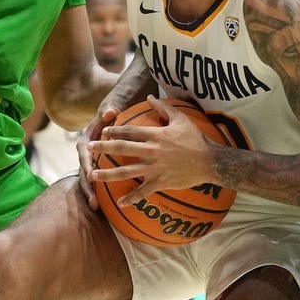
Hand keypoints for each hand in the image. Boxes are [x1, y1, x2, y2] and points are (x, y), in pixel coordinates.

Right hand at [77, 99, 129, 206]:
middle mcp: (85, 154)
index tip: (90, 176)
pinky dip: (100, 190)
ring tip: (96, 207)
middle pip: (84, 172)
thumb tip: (110, 112)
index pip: (83, 155)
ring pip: (88, 179)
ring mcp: (90, 162)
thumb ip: (107, 112)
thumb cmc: (109, 114)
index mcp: (85, 141)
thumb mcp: (107, 110)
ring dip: (91, 193)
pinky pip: (97, 180)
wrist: (109, 117)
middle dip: (87, 187)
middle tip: (93, 202)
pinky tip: (106, 203)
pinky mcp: (96, 167)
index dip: (86, 166)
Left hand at [88, 97, 216, 205]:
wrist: (210, 161)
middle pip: (122, 149)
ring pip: (126, 171)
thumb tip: (149, 97)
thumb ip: (163, 108)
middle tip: (89, 148)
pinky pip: (143, 192)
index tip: (103, 131)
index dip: (115, 130)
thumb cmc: (196, 138)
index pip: (130, 131)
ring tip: (93, 176)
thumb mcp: (180, 118)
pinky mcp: (161, 182)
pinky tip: (120, 202)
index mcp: (156, 135)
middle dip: (104, 148)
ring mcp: (155, 168)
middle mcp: (152, 151)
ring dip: (108, 174)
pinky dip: (131, 198)